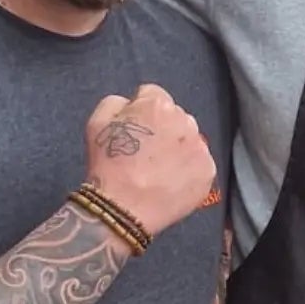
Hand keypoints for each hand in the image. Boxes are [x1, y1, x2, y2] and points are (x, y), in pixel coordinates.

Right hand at [84, 85, 217, 239]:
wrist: (123, 208)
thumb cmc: (108, 165)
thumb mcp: (96, 122)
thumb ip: (115, 102)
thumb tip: (131, 102)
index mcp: (158, 104)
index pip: (153, 95)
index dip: (140, 111)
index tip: (134, 129)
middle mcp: (185, 121)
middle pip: (175, 116)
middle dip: (163, 127)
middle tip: (146, 152)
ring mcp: (200, 148)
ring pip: (190, 139)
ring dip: (178, 148)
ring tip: (159, 169)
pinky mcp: (208, 172)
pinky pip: (200, 164)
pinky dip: (188, 170)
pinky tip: (171, 181)